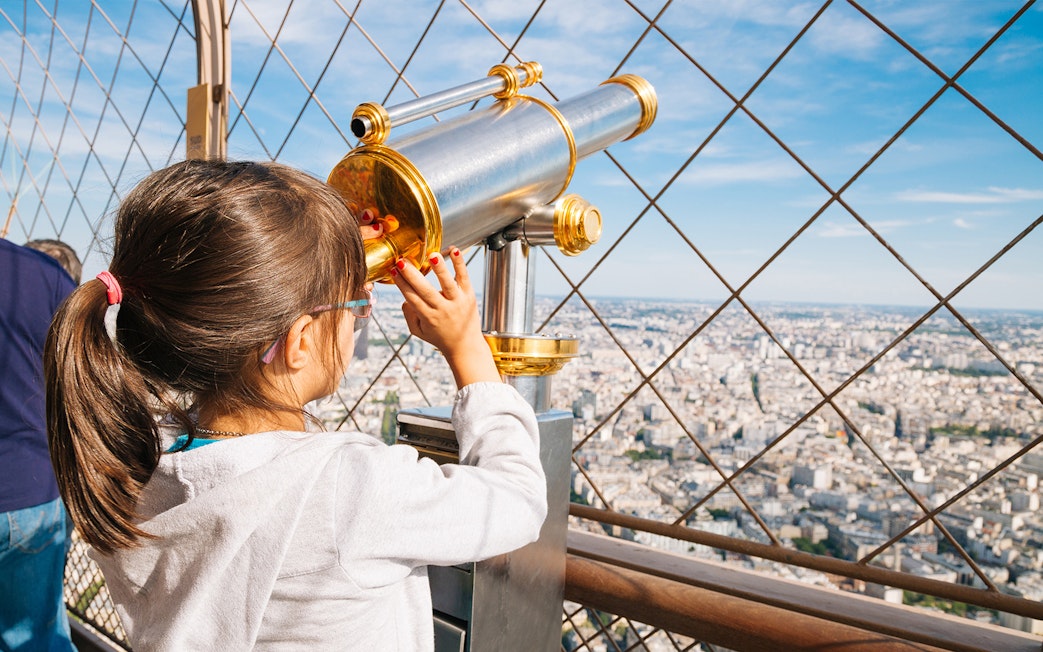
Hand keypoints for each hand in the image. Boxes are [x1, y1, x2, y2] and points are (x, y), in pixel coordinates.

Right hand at [391, 248, 500, 387]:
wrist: (466, 347)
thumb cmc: (441, 337)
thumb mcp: (419, 332)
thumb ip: (409, 317)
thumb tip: (405, 299)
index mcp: (428, 318)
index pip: (411, 297)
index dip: (401, 283)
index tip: (392, 270)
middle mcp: (442, 309)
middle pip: (425, 290)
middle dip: (412, 275)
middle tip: (401, 261)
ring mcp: (457, 302)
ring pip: (447, 283)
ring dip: (439, 268)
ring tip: (431, 255)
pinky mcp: (469, 296)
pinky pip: (464, 278)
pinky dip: (460, 264)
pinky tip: (454, 251)